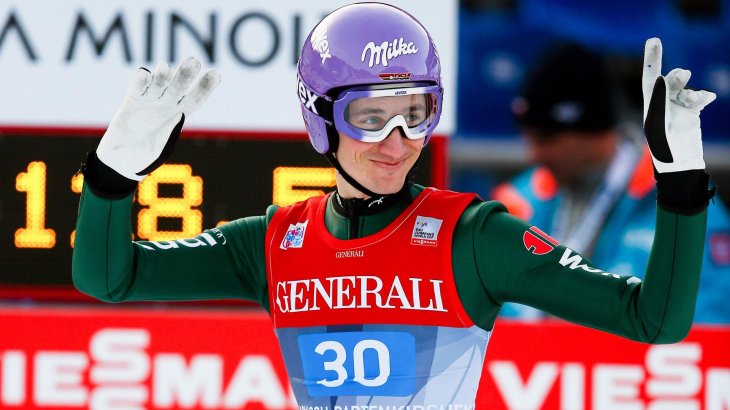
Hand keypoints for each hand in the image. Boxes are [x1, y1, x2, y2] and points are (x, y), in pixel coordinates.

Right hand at [96, 57, 220, 180]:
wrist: (125, 157)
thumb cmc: (147, 155)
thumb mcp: (161, 148)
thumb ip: (169, 132)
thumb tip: (178, 114)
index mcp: (179, 114)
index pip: (195, 99)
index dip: (204, 88)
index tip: (215, 75)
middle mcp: (167, 103)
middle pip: (178, 87)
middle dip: (186, 75)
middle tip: (194, 61)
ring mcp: (150, 100)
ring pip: (158, 84)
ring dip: (162, 76)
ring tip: (164, 68)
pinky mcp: (132, 100)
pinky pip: (137, 88)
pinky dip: (140, 81)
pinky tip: (143, 74)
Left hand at [642, 37, 715, 173]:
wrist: (680, 165)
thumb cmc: (663, 149)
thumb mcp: (658, 126)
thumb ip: (659, 101)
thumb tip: (660, 77)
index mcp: (651, 106)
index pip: (649, 78)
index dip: (651, 60)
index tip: (654, 41)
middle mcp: (663, 104)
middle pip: (669, 81)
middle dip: (676, 77)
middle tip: (683, 75)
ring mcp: (679, 107)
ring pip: (686, 89)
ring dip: (691, 90)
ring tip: (694, 99)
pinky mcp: (692, 112)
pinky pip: (699, 98)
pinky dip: (702, 96)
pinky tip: (705, 99)